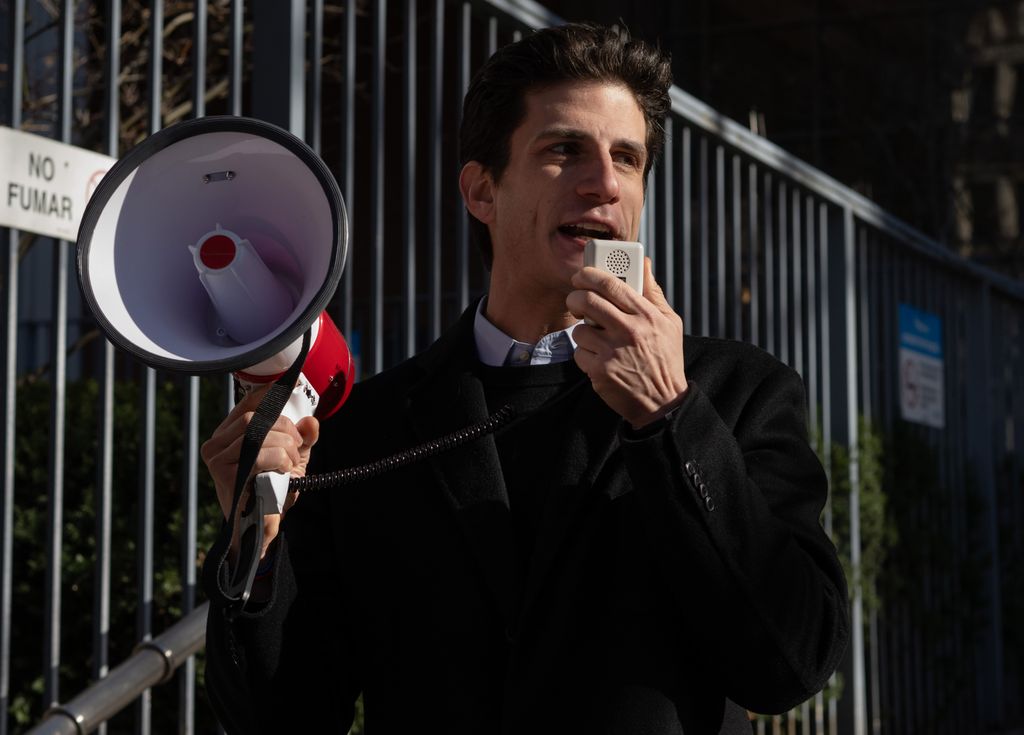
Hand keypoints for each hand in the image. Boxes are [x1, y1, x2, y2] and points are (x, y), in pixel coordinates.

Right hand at [200, 384, 319, 559]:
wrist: (261, 528)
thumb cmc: (272, 491)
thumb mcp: (291, 459)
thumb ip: (302, 439)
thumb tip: (311, 421)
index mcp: (227, 436)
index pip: (246, 405)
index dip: (269, 396)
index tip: (290, 392)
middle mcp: (215, 445)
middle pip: (253, 418)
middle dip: (284, 428)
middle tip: (297, 445)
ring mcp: (217, 461)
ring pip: (256, 433)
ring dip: (285, 445)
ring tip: (292, 461)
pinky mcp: (226, 476)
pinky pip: (260, 455)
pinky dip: (280, 459)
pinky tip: (284, 471)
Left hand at [567, 257, 687, 427]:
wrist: (662, 402)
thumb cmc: (665, 358)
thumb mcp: (669, 322)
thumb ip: (653, 292)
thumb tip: (644, 263)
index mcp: (646, 315)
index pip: (611, 283)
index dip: (589, 274)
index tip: (582, 275)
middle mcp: (629, 330)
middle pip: (587, 300)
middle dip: (575, 297)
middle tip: (576, 301)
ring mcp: (612, 351)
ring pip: (579, 329)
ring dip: (584, 333)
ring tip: (599, 340)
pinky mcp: (600, 371)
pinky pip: (579, 353)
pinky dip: (586, 356)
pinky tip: (601, 360)